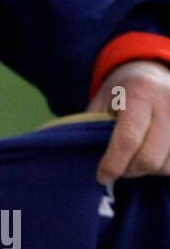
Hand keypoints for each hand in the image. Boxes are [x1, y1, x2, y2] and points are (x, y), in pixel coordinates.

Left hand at [87, 59, 169, 184]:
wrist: (151, 71)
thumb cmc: (119, 94)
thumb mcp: (100, 103)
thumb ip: (93, 128)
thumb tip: (86, 162)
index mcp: (140, 93)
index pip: (128, 139)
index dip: (113, 164)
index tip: (102, 176)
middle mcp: (168, 102)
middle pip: (150, 157)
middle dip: (130, 170)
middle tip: (118, 168)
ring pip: (167, 164)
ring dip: (148, 170)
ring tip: (136, 159)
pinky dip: (164, 166)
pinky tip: (153, 157)